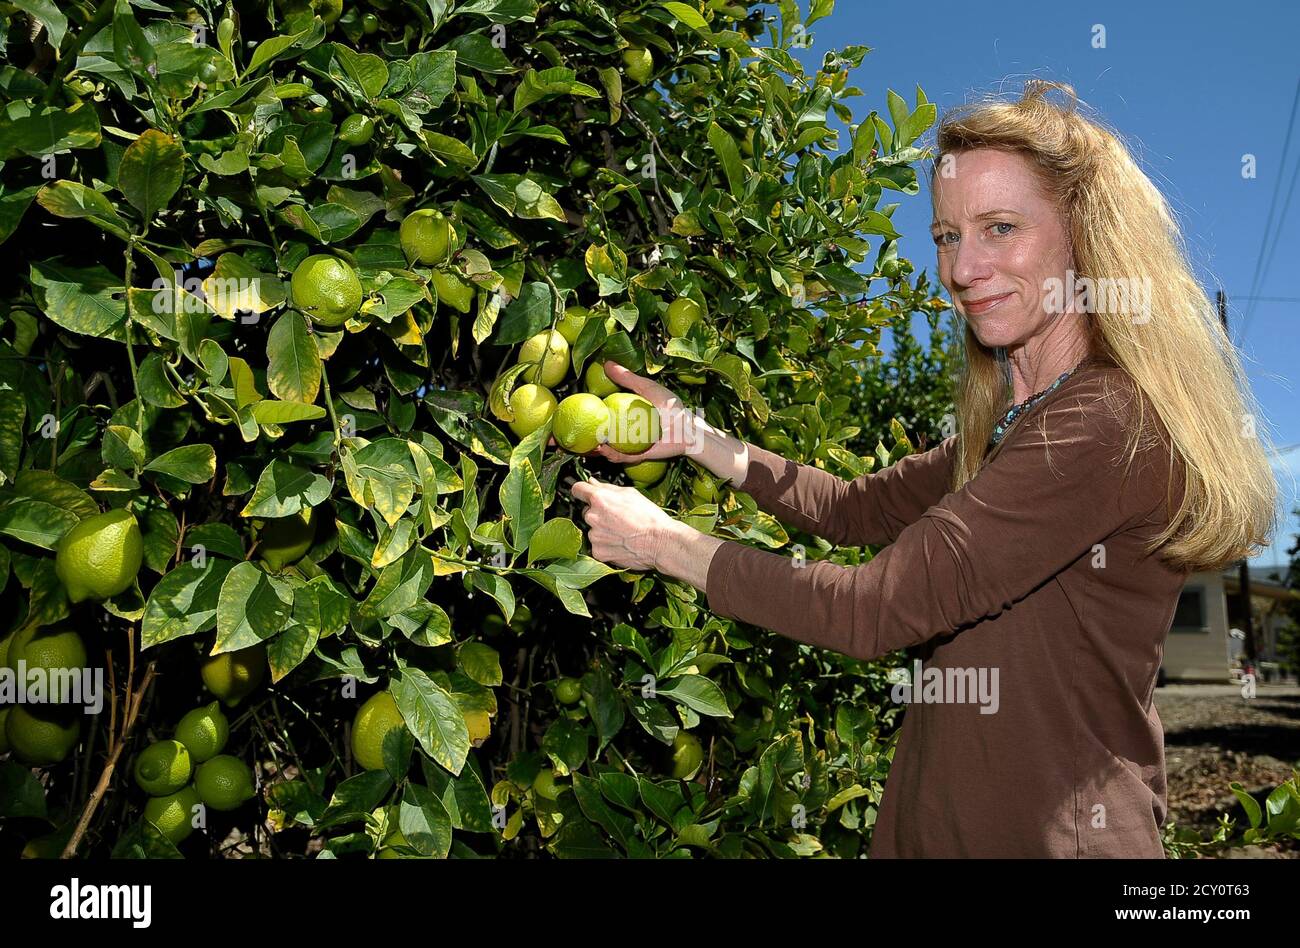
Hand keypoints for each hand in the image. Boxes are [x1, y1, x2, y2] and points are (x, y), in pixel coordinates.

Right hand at [548, 361, 705, 461]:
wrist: (688, 427)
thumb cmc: (670, 407)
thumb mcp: (647, 388)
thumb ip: (627, 378)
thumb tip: (605, 363)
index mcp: (618, 418)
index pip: (591, 419)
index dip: (572, 420)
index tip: (556, 419)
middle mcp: (618, 433)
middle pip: (589, 439)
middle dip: (569, 443)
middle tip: (553, 440)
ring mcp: (625, 446)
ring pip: (601, 451)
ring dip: (587, 450)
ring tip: (575, 446)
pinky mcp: (635, 457)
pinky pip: (619, 457)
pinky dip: (610, 454)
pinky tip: (603, 448)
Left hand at [569, 476, 676, 571]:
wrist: (660, 542)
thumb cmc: (649, 516)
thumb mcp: (630, 494)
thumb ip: (607, 487)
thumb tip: (591, 482)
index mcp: (599, 498)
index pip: (577, 489)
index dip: (583, 491)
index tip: (587, 495)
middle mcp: (592, 517)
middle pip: (587, 512)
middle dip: (598, 514)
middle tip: (618, 518)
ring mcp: (594, 536)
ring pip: (593, 530)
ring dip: (603, 531)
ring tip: (623, 532)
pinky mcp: (598, 552)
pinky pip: (598, 546)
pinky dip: (606, 545)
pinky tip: (621, 543)